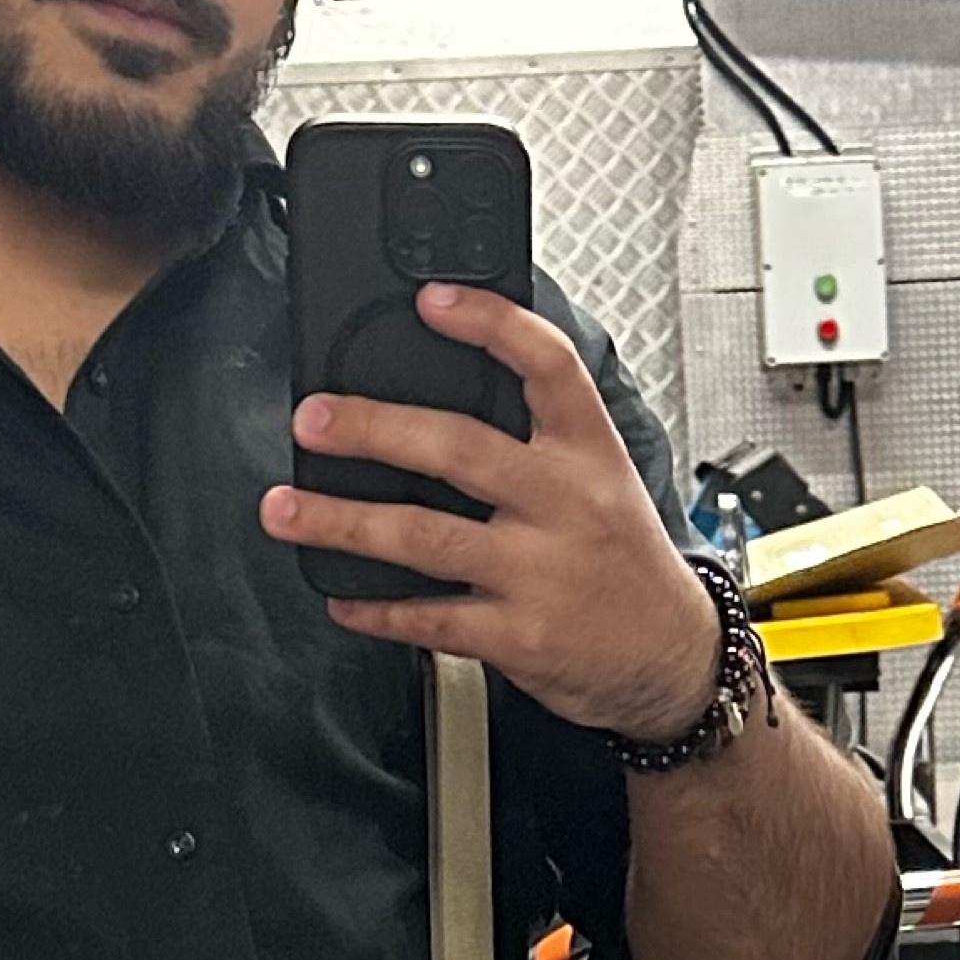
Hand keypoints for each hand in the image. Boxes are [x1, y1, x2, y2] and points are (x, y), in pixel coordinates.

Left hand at [258, 282, 719, 741]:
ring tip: (285, 509)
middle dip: (373, 430)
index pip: (549, 367)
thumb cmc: (622, 558)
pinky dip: (374, 607)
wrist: (675, 660)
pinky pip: (430, 618)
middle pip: (461, 449)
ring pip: (426, 537)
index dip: (492, 324)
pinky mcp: (520, 637)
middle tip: (312, 419)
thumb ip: (534, 435)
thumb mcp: (604, 477)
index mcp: (588, 452)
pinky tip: (340, 595)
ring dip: (342, 522)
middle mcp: (566, 504)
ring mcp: (541, 572)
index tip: (432, 299)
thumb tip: (432, 387)